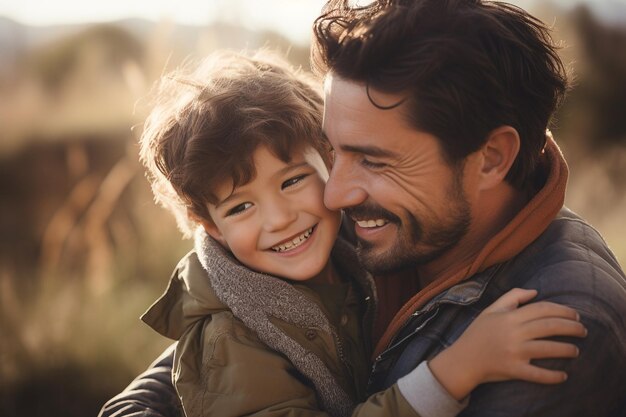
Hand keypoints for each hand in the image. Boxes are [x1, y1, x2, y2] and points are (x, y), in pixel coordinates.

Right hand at [428, 288, 586, 400]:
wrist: (463, 359)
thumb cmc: (478, 333)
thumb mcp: (491, 310)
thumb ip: (512, 297)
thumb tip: (535, 292)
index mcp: (509, 317)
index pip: (542, 309)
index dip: (562, 310)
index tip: (575, 315)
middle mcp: (513, 333)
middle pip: (549, 326)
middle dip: (571, 327)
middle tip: (583, 331)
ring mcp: (514, 352)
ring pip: (548, 349)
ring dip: (566, 349)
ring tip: (575, 350)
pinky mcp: (513, 370)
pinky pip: (537, 374)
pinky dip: (553, 376)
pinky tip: (564, 375)